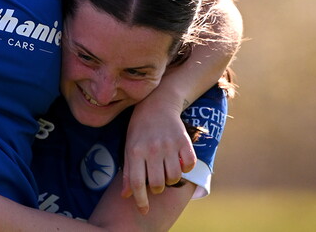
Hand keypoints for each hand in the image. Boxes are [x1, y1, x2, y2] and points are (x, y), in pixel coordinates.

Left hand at [121, 96, 195, 214]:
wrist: (157, 104)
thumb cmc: (139, 129)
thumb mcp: (128, 147)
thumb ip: (128, 172)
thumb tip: (126, 195)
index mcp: (135, 151)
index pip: (137, 183)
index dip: (141, 200)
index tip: (144, 210)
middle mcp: (152, 149)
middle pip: (157, 184)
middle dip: (157, 188)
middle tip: (156, 181)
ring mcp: (169, 145)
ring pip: (174, 177)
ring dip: (171, 180)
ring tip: (166, 172)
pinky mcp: (184, 141)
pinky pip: (189, 165)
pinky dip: (186, 169)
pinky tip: (179, 163)